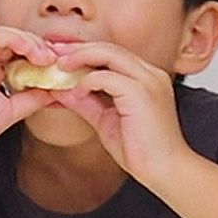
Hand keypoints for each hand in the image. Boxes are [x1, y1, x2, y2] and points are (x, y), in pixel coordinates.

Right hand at [0, 26, 57, 156]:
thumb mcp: (12, 112)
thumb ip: (33, 99)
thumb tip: (57, 91)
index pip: (27, 60)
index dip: (48, 62)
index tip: (66, 71)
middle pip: (22, 46)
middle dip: (46, 51)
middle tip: (62, 61)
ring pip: (12, 37)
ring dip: (34, 44)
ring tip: (47, 58)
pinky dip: (17, 39)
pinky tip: (31, 51)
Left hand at [50, 42, 192, 183]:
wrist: (164, 170)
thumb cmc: (141, 149)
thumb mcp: (104, 120)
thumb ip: (86, 102)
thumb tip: (62, 90)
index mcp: (146, 78)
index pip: (111, 53)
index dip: (84, 52)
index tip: (59, 56)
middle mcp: (150, 74)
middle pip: (109, 47)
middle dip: (77, 48)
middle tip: (52, 53)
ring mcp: (148, 81)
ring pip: (109, 53)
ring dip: (80, 57)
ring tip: (60, 66)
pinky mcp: (141, 93)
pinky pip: (107, 77)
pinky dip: (87, 81)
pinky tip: (76, 92)